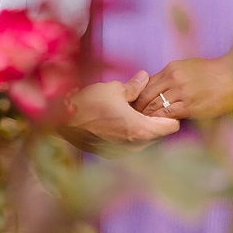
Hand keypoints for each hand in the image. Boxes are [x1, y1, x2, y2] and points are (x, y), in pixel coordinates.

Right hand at [64, 70, 179, 147]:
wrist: (60, 122)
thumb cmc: (88, 104)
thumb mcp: (114, 89)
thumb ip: (134, 86)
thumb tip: (144, 77)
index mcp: (140, 130)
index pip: (172, 126)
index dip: (171, 113)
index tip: (163, 103)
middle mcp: (135, 146)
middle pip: (159, 134)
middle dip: (156, 120)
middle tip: (148, 104)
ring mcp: (124, 153)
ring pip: (146, 140)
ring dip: (143, 127)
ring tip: (132, 111)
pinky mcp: (113, 154)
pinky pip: (131, 144)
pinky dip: (131, 134)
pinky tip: (120, 120)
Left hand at [134, 55, 232, 122]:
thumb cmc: (213, 71)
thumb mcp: (188, 66)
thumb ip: (173, 75)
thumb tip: (159, 86)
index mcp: (171, 69)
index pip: (146, 84)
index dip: (138, 96)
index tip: (134, 106)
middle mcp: (173, 79)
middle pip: (146, 95)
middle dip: (138, 109)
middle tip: (133, 119)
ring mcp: (181, 92)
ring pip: (155, 106)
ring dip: (147, 117)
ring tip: (142, 126)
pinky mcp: (190, 105)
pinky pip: (168, 115)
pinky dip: (160, 121)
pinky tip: (158, 127)